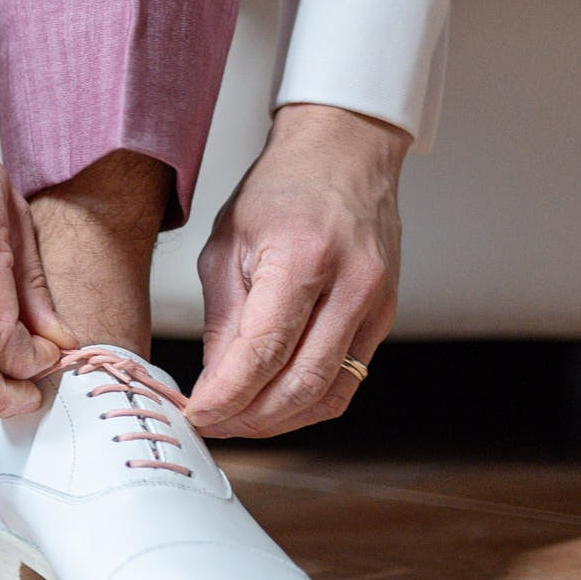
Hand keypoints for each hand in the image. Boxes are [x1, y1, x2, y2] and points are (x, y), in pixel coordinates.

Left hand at [186, 104, 407, 437]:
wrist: (344, 155)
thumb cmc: (282, 189)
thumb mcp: (227, 242)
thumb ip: (223, 318)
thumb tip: (213, 383)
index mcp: (303, 258)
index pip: (263, 351)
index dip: (226, 396)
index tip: (196, 415)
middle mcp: (350, 286)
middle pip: (299, 385)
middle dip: (248, 418)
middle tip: (209, 424)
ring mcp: (376, 305)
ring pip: (327, 394)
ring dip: (278, 421)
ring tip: (235, 420)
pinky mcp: (384, 318)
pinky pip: (346, 381)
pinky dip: (307, 404)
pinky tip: (273, 404)